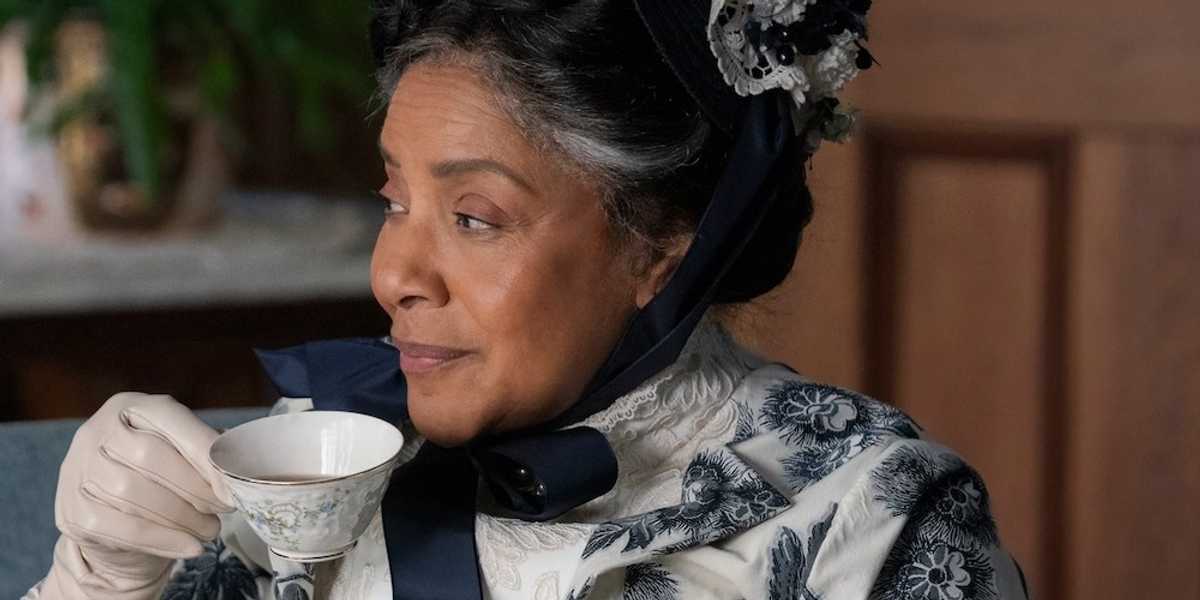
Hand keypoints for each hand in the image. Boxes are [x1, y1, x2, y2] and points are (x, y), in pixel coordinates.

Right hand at [38, 392, 235, 599]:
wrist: (115, 527)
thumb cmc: (160, 479)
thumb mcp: (182, 452)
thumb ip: (209, 449)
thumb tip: (241, 461)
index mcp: (130, 407)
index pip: (170, 418)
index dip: (205, 451)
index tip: (234, 482)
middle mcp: (97, 432)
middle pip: (150, 456)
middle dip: (197, 487)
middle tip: (225, 508)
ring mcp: (78, 471)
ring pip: (135, 494)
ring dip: (184, 517)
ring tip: (210, 528)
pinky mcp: (73, 511)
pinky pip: (122, 528)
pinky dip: (164, 540)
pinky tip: (190, 547)